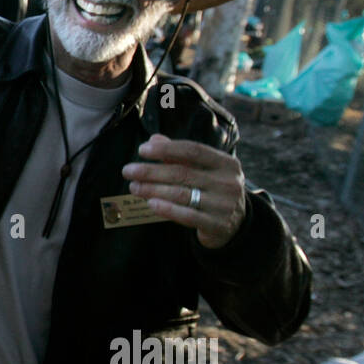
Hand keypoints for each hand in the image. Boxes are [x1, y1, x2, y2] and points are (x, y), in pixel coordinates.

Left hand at [121, 133, 246, 248]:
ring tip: (134, 187)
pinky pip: (187, 215)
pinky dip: (167, 209)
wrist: (235, 224)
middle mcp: (228, 182)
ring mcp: (224, 205)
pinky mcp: (217, 224)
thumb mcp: (202, 170)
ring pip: (182, 194)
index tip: (142, 150)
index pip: (193, 150)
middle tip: (128, 171)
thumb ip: (179, 155)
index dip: (166, 149)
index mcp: (226, 163)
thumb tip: (154, 139)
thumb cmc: (212, 190)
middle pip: (183, 173)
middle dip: (151, 171)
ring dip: (153, 190)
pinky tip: (150, 204)